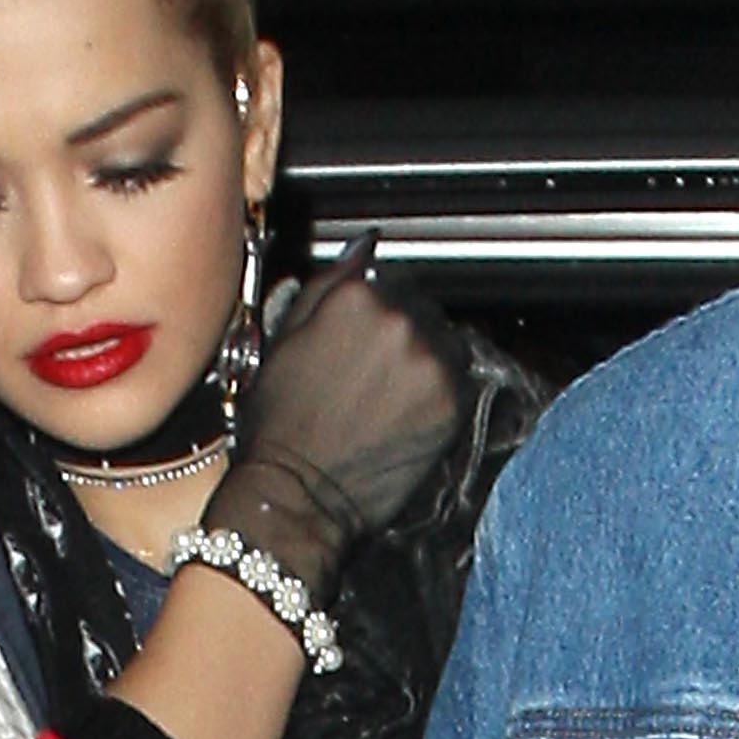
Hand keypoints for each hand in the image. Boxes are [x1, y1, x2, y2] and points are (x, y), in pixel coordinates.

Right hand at [221, 244, 467, 591]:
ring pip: (443, 340)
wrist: (298, 495)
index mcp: (356, 294)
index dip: (376, 308)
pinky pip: (457, 378)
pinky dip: (440, 390)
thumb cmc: (280, 423)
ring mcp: (431, 360)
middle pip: (420, 307)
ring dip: (426, 358)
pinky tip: (407, 413)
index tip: (363, 335)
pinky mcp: (452, 401)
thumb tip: (365, 244)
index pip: (386, 278)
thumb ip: (329, 282)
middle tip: (375, 373)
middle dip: (403, 330)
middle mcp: (400, 319)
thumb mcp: (285, 337)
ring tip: (391, 395)